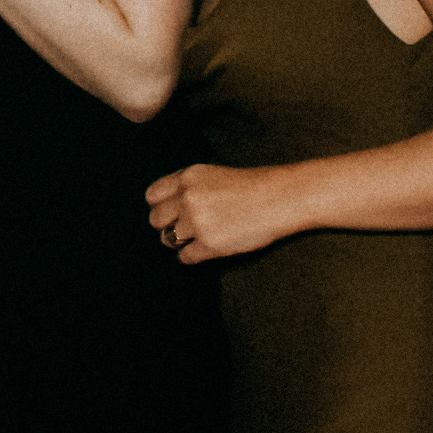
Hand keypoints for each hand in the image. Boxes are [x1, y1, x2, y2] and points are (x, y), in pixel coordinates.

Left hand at [144, 162, 293, 263]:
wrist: (280, 199)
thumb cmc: (252, 186)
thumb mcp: (213, 175)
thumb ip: (187, 187)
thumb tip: (167, 206)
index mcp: (187, 178)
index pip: (152, 196)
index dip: (160, 206)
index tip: (169, 213)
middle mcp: (187, 198)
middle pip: (156, 220)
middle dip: (167, 226)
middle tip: (183, 229)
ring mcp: (197, 222)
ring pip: (167, 239)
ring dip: (179, 242)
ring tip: (196, 238)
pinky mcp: (209, 244)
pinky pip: (185, 257)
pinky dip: (192, 256)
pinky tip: (204, 251)